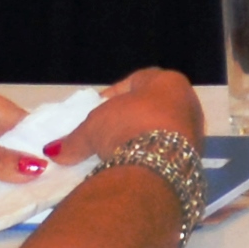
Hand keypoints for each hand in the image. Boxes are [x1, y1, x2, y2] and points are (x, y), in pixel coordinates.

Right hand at [75, 69, 206, 161]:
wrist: (158, 165)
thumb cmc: (126, 127)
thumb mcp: (92, 128)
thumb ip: (74, 138)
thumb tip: (54, 151)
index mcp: (168, 81)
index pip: (138, 80)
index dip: (115, 93)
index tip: (98, 108)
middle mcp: (187, 101)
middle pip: (154, 105)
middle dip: (130, 118)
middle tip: (108, 132)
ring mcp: (194, 130)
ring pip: (164, 130)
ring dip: (142, 139)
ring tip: (117, 153)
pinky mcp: (194, 157)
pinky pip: (168, 152)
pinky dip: (151, 157)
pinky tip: (134, 168)